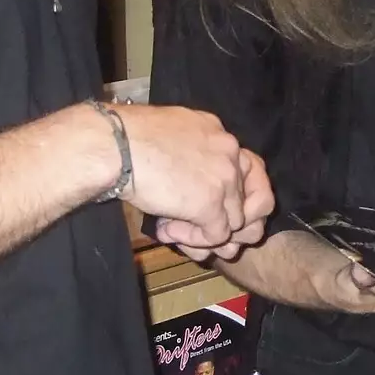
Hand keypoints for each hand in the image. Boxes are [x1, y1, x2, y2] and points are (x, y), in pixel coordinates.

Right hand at [113, 106, 268, 259]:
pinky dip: (193, 241)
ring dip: (206, 234)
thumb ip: (190, 153)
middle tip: (208, 234)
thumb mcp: (172, 135)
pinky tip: (168, 231)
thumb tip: (190, 182)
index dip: (237, 195)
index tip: (220, 209)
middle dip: (235, 224)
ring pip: (236, 224)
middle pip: (257, 200)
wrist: (116, 145)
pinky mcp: (211, 204)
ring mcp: (224, 179)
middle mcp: (230, 153)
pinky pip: (216, 236)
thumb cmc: (128, 138)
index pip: (250, 169)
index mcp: (220, 133)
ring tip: (176, 231)